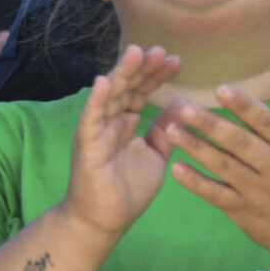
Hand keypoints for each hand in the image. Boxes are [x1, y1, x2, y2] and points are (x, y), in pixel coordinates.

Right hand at [57, 44, 179, 246]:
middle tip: (161, 50)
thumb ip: (165, 131)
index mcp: (124, 122)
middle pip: (127, 87)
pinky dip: (98, 99)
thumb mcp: (155, 156)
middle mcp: (109, 121)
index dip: (156, 76)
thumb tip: (181, 102)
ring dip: (122, 73)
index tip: (176, 61)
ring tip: (136, 53)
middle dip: (143, 68)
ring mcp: (96, 130)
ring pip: (110, 95)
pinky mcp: (88, 144)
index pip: (141, 92)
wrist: (105, 220)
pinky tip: (105, 81)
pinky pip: (92, 118)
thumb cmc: (127, 189)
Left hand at [150, 65, 269, 270]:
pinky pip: (216, 195)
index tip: (222, 88)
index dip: (246, 107)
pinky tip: (175, 167)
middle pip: (241, 144)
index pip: (269, 124)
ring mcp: (258, 191)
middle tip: (182, 107)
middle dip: (212, 126)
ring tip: (170, 129)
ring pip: (224, 167)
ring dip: (196, 148)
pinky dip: (196, 183)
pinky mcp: (243, 210)